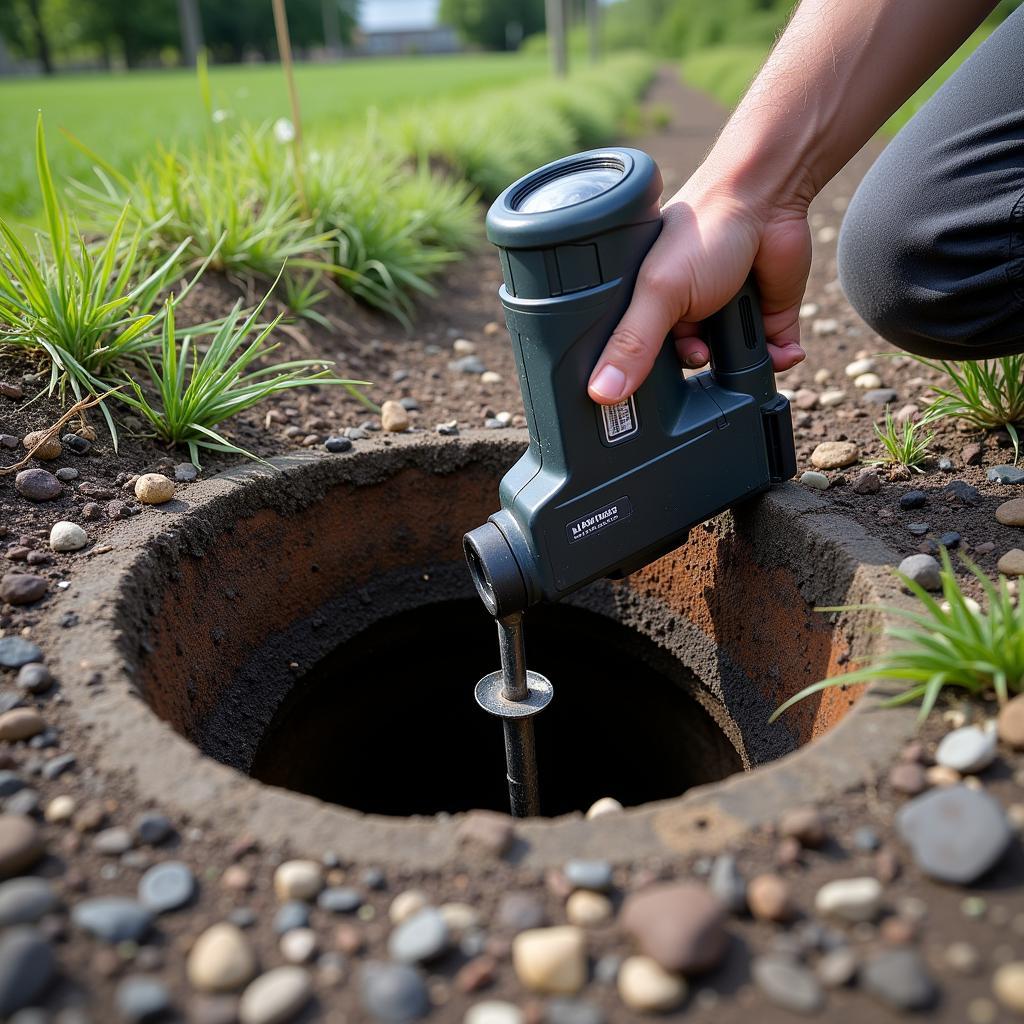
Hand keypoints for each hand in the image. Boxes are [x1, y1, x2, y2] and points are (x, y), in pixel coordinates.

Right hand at [587, 181, 810, 403]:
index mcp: (647, 302)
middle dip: (695, 370)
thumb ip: (632, 345)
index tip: (646, 392)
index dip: (641, 376)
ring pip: (729, 364)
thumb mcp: (659, 293)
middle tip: (700, 355)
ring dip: (737, 365)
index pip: (636, 354)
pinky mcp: (767, 314)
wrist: (769, 199)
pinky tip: (776, 354)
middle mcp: (685, 310)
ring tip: (734, 345)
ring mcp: (727, 312)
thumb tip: (601, 392)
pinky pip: (772, 354)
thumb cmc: (706, 230)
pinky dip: (777, 358)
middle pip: (684, 365)